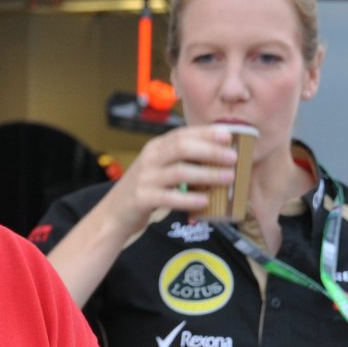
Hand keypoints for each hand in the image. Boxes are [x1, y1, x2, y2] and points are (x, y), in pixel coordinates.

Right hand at [103, 125, 240, 237]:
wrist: (114, 213)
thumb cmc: (145, 189)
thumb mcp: (159, 168)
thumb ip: (180, 160)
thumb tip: (218, 157)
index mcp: (155, 148)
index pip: (182, 134)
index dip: (206, 133)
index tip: (229, 135)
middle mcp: (150, 159)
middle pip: (182, 147)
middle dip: (211, 151)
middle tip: (233, 158)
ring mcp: (145, 178)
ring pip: (179, 171)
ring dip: (207, 174)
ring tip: (228, 178)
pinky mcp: (142, 198)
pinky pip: (170, 197)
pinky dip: (190, 199)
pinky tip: (205, 201)